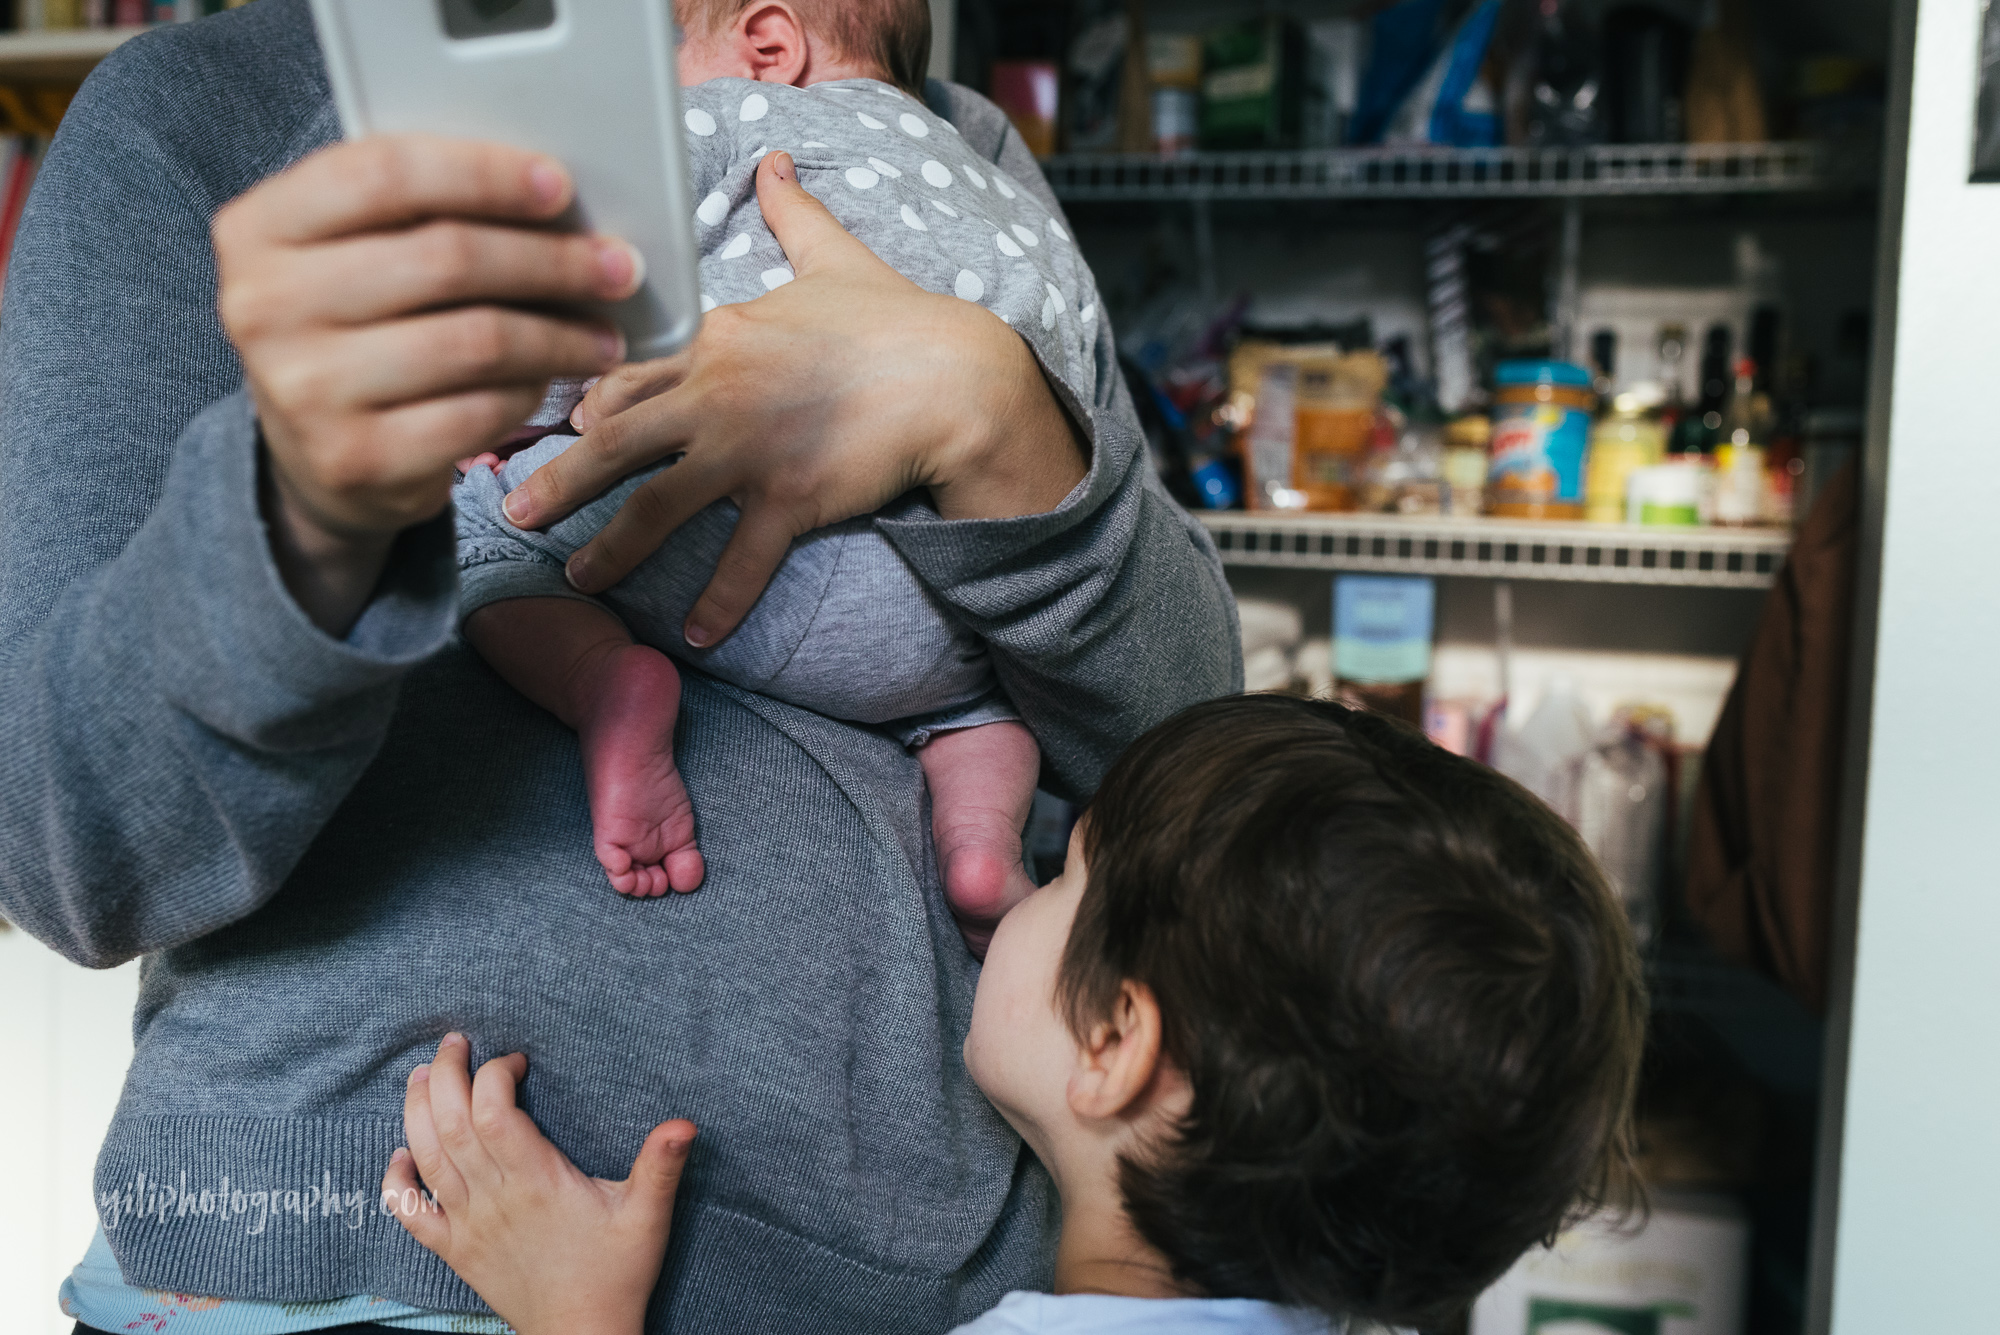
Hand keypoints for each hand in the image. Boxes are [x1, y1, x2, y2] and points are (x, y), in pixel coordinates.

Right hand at [212, 135, 645, 633]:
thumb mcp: (359, 253)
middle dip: (551, 261)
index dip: (484, 175)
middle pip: (446, 258)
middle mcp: (265, 306)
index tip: (561, 187)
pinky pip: (479, 411)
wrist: (316, 455)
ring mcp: (305, 389)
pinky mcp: (356, 458)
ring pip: (475, 340)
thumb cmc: (359, 326)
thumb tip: (555, 197)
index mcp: (260, 229)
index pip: (383, 173)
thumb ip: (422, 211)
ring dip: (560, 335)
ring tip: (605, 334)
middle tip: (617, 267)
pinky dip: (532, 391)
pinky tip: (557, 379)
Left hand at [383, 1034, 695, 1334]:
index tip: (517, 1060)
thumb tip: (684, 1123)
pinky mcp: (456, 1251)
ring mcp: (469, 1225)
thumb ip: (662, 1166)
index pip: (495, 1112)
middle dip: (444, 1075)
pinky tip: (400, 1155)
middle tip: (453, 1043)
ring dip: (416, 1112)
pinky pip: (411, 1215)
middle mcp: (494, 1199)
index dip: (495, 1075)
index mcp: (537, 1182)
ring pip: (426, 1159)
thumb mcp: (647, 1216)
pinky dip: (396, 1182)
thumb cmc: (616, 1274)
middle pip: (451, 1125)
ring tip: (420, 1076)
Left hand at [500, 151, 1086, 648]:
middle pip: (615, 442)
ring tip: (576, 579)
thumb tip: (775, 162)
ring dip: (611, 548)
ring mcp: (749, 451)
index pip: (632, 375)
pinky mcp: (790, 498)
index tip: (561, 426)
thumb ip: (792, 214)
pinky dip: (719, 601)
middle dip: (558, 479)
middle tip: (509, 510)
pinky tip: (695, 637)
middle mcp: (718, 396)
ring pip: (655, 507)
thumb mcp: (834, 256)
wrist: (956, 374)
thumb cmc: (897, 318)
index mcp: (720, 340)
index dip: (590, 403)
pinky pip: (742, 560)